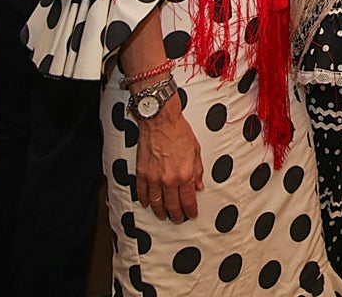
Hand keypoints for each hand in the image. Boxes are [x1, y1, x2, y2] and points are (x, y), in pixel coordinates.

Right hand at [135, 100, 203, 223]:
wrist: (160, 121)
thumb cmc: (179, 132)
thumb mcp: (196, 151)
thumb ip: (198, 171)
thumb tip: (199, 186)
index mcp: (185, 175)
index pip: (188, 201)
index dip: (190, 211)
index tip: (191, 215)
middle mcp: (169, 180)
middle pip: (172, 206)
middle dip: (176, 215)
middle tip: (177, 219)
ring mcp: (154, 178)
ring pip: (156, 203)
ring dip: (160, 212)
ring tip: (163, 215)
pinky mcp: (142, 173)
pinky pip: (142, 193)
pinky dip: (145, 200)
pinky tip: (148, 204)